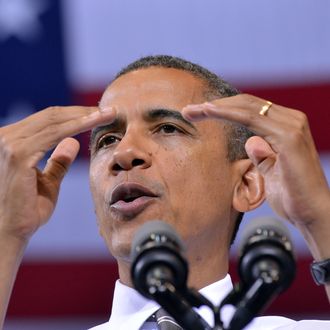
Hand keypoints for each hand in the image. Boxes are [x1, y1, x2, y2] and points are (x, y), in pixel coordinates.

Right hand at [0, 106, 114, 241]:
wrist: (10, 232)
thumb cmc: (27, 210)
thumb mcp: (47, 181)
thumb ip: (58, 161)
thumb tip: (73, 142)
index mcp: (12, 141)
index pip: (47, 121)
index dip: (74, 116)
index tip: (98, 115)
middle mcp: (5, 136)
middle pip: (51, 116)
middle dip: (83, 112)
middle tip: (109, 110)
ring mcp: (8, 143)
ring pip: (55, 121)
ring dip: (85, 116)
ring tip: (108, 113)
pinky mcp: (18, 154)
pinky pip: (54, 134)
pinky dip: (78, 126)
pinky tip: (95, 122)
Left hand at [182, 94, 329, 230]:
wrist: (312, 214)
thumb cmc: (291, 196)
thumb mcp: (269, 171)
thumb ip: (261, 155)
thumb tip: (250, 141)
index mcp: (285, 127)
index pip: (249, 110)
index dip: (223, 109)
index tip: (198, 114)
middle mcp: (291, 120)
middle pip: (246, 103)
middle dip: (214, 106)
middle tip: (187, 111)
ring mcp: (291, 125)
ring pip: (246, 107)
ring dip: (216, 107)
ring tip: (191, 110)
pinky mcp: (288, 136)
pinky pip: (251, 118)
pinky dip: (228, 113)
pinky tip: (209, 112)